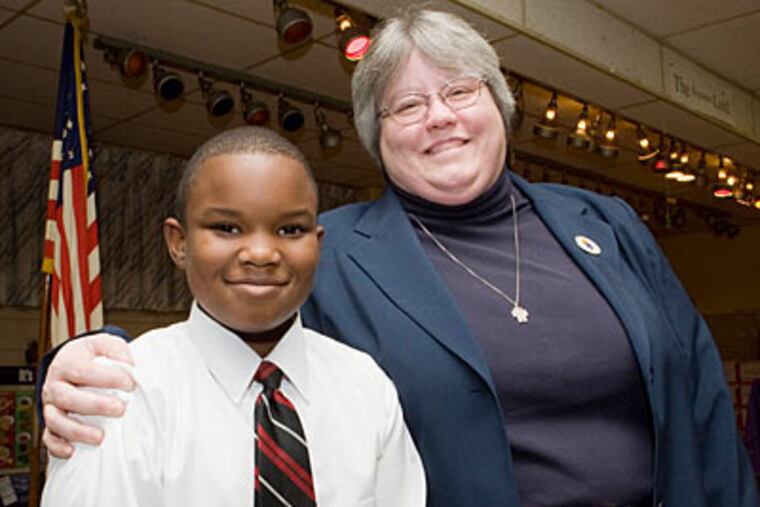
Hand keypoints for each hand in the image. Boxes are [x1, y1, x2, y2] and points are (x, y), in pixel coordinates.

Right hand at [41, 334, 134, 457]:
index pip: (82, 370)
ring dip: (77, 431)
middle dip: (95, 405)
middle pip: (66, 397)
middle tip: (120, 409)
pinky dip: (57, 446)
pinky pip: (48, 437)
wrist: (71, 361)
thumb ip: (117, 350)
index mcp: (67, 363)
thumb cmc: (91, 355)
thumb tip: (130, 365)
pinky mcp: (51, 422)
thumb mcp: (104, 343)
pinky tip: (72, 451)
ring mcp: (51, 405)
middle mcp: (54, 385)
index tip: (130, 384)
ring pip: (55, 420)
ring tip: (100, 436)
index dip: (106, 378)